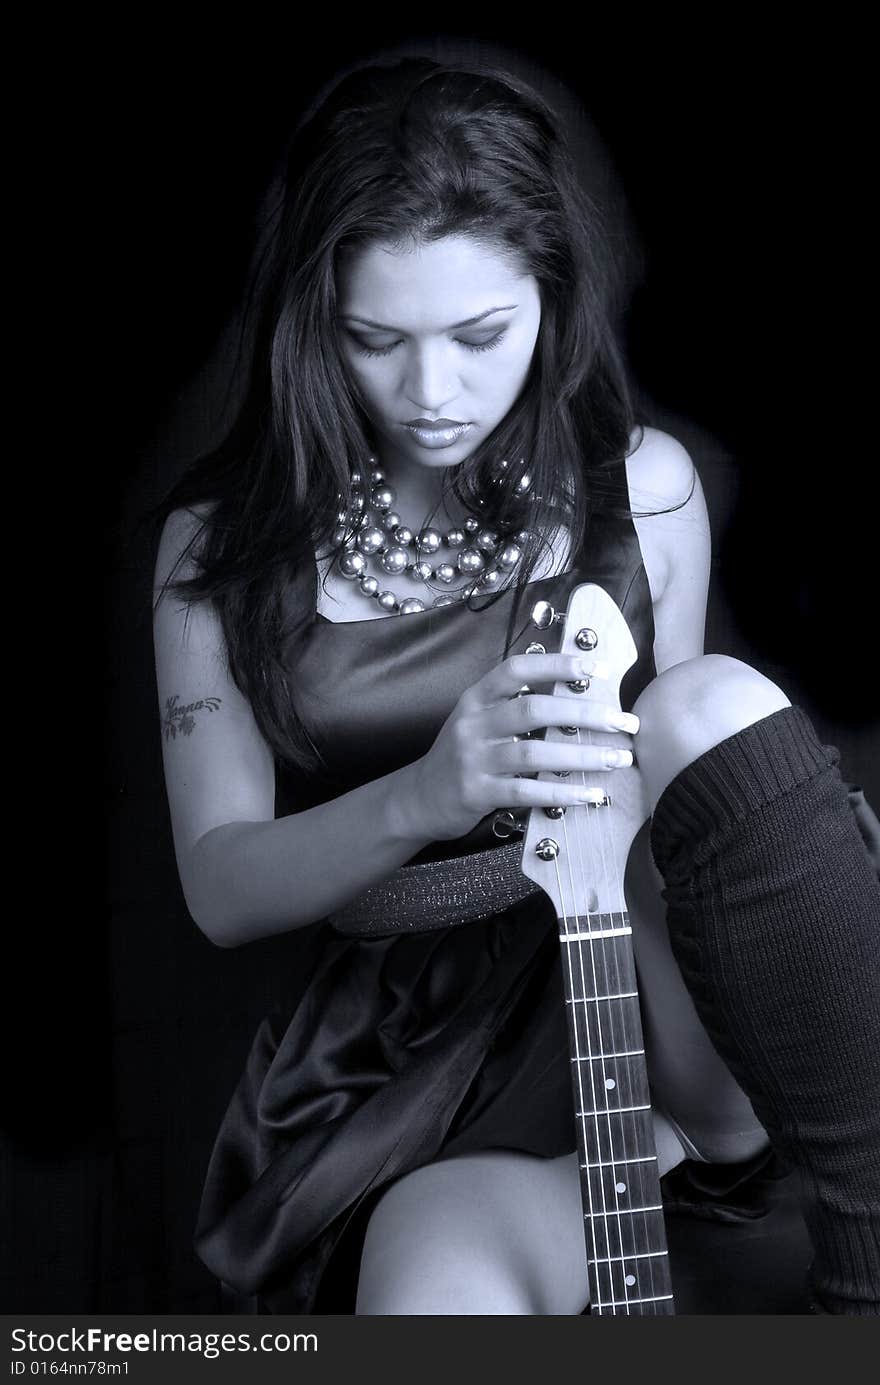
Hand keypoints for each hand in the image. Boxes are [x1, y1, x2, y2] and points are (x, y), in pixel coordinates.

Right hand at [405, 651, 639, 841]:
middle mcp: (473, 723)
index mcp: (476, 698)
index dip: (558, 665)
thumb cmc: (462, 755)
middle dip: (586, 713)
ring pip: (534, 753)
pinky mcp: (477, 792)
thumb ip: (515, 706)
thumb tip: (577, 695)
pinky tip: (590, 794)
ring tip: (617, 759)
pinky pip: (526, 792)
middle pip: (535, 710)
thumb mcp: (479, 720)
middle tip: (624, 721)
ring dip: (582, 756)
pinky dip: (562, 793)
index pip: (518, 669)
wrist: (418, 798)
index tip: (598, 667)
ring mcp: (473, 759)